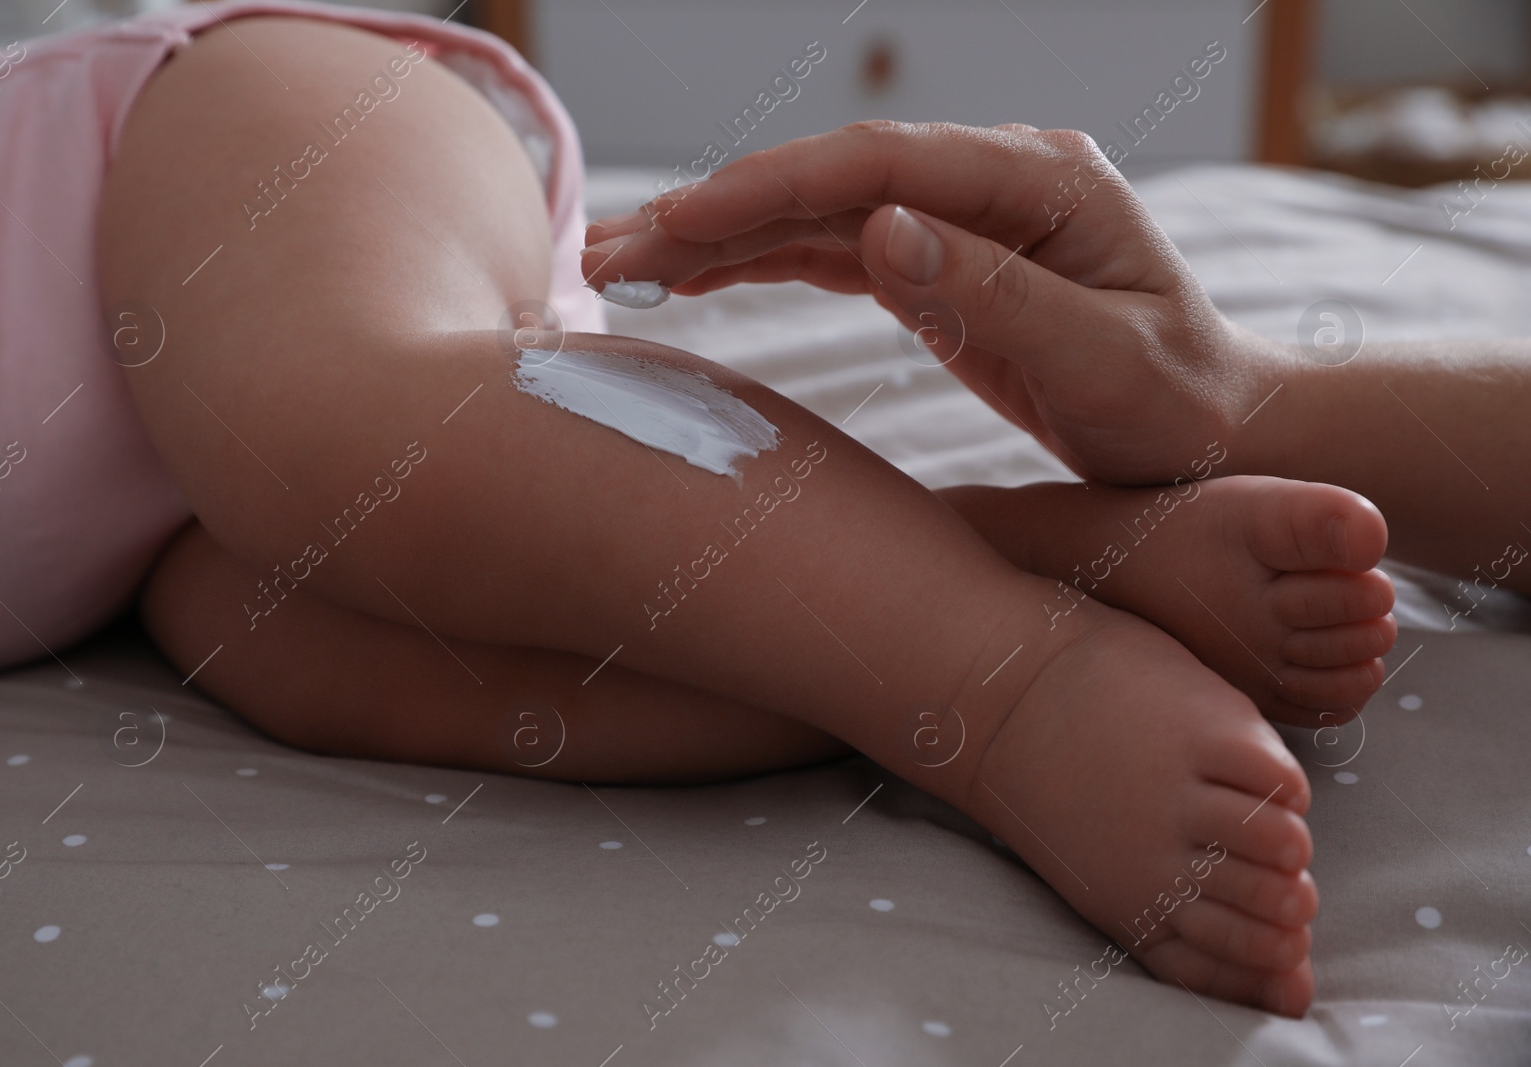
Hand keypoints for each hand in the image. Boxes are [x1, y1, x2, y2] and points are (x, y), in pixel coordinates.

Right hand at [582, 121, 1287, 483]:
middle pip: (830, 178)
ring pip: (818, 210)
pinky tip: (695, 274)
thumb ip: (994, 296)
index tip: (679, 223)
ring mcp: (963, 215)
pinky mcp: (940, 257)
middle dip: (716, 210)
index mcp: (1043, 182)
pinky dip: (760, 260)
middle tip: (607, 249)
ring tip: (621, 261)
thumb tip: (880, 227)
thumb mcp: (1103, 364)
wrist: (1210, 431)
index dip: (770, 186)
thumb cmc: (1175, 406)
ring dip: (720, 235)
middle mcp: (995, 180)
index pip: (879, 165)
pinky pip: (834, 247)